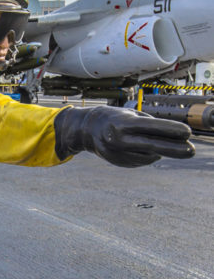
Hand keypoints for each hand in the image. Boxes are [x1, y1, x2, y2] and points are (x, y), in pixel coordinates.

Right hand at [55, 106, 194, 166]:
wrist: (88, 129)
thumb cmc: (116, 118)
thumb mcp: (131, 115)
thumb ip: (151, 125)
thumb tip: (174, 139)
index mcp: (124, 124)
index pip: (152, 127)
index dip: (171, 130)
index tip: (188, 132)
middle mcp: (120, 139)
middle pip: (153, 146)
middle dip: (175, 149)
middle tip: (191, 151)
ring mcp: (118, 153)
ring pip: (149, 155)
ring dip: (160, 150)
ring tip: (164, 144)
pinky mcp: (118, 162)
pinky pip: (141, 161)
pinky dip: (148, 155)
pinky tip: (146, 149)